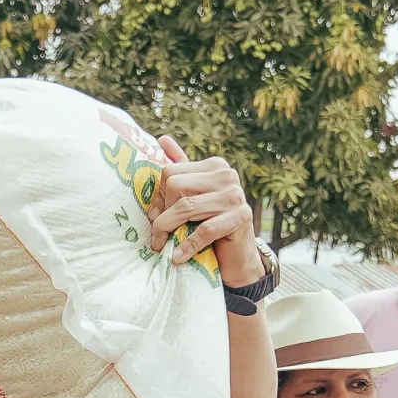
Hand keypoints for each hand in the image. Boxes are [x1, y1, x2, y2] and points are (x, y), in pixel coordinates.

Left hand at [145, 138, 263, 283]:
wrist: (237, 258)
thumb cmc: (211, 227)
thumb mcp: (194, 198)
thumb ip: (181, 170)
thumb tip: (162, 139)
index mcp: (214, 166)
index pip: (171, 172)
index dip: (159, 197)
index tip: (156, 216)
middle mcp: (227, 176)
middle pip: (175, 186)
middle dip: (161, 212)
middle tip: (158, 233)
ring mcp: (236, 196)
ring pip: (186, 207)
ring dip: (167, 230)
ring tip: (160, 245)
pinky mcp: (241, 218)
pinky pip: (204, 229)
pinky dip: (187, 246)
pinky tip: (177, 257)